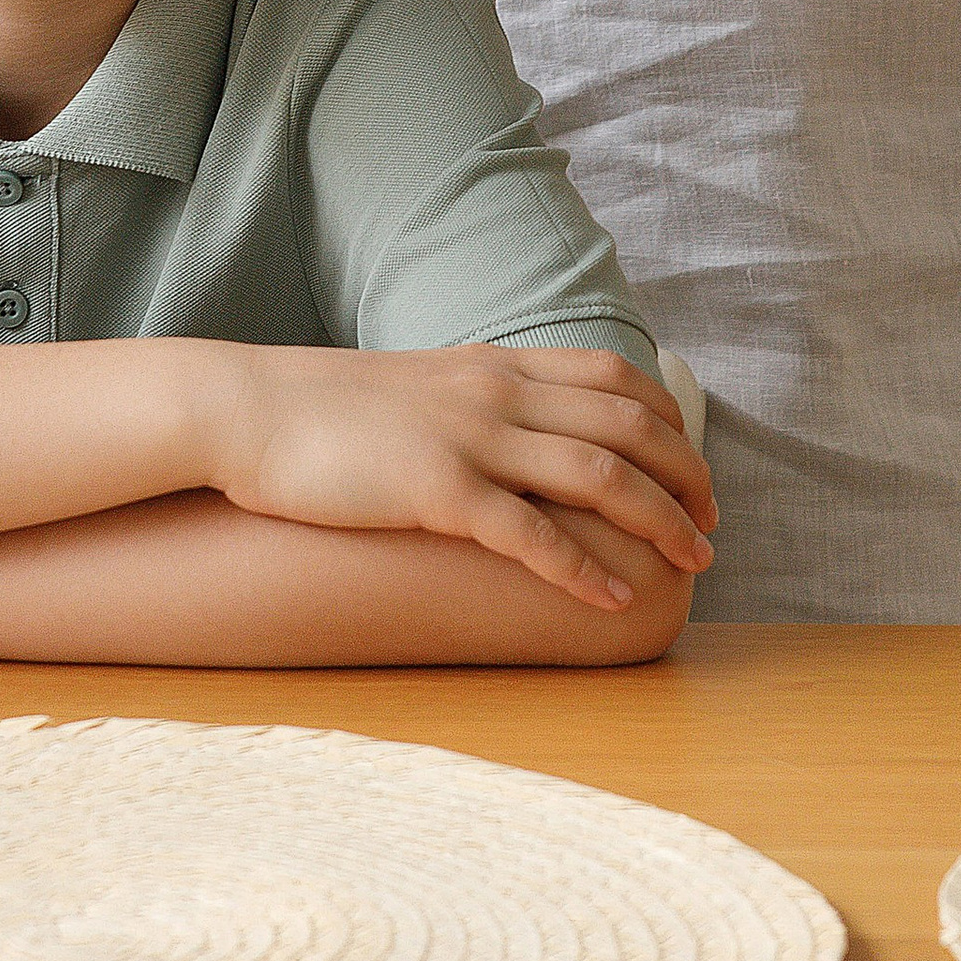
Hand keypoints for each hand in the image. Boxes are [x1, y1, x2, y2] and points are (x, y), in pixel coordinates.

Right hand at [206, 345, 715, 613]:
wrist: (245, 409)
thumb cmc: (322, 410)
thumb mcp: (416, 384)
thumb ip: (472, 395)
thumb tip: (511, 419)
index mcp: (494, 364)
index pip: (616, 377)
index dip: (670, 425)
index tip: (694, 470)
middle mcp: (496, 392)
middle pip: (628, 424)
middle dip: (687, 476)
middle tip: (714, 527)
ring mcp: (469, 437)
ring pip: (599, 472)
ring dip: (660, 519)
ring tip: (696, 562)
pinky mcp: (435, 489)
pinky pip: (530, 531)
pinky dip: (584, 566)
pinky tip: (615, 597)